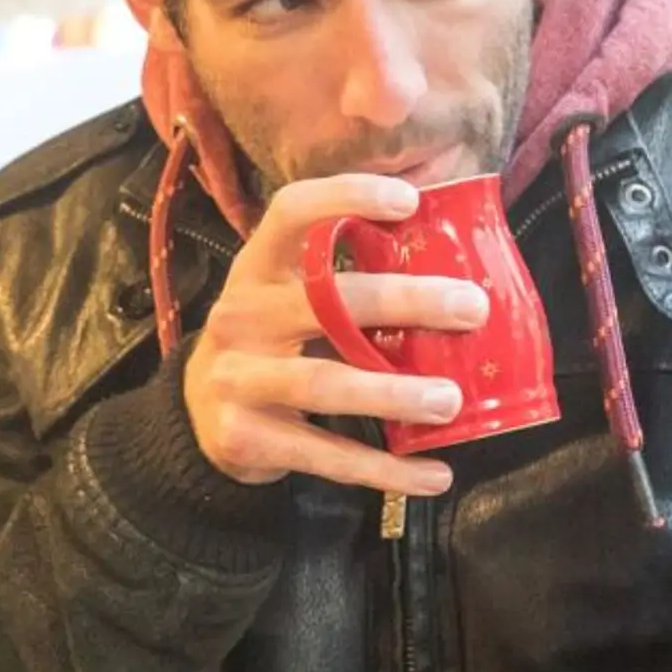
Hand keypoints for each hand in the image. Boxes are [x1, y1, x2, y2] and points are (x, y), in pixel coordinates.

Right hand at [183, 174, 488, 496]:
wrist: (200, 416)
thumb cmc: (271, 345)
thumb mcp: (288, 301)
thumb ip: (348, 287)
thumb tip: (458, 277)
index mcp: (257, 269)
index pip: (290, 212)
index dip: (345, 196)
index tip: (408, 201)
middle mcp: (240, 315)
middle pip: (324, 301)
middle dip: (405, 302)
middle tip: (471, 309)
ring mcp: (236, 378)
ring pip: (323, 383)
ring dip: (393, 393)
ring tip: (451, 402)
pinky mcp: (244, 438)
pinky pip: (324, 455)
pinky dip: (385, 469)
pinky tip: (435, 475)